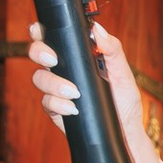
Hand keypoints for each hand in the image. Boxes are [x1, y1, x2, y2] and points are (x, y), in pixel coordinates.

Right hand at [27, 17, 146, 162]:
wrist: (125, 133)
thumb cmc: (125, 101)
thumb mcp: (123, 73)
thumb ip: (112, 50)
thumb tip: (97, 29)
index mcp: (76, 56)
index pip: (53, 38)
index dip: (41, 31)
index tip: (41, 30)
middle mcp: (63, 70)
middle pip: (37, 53)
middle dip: (38, 52)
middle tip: (52, 59)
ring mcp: (57, 90)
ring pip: (39, 78)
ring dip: (52, 83)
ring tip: (74, 92)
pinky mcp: (56, 109)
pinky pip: (47, 102)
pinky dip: (58, 104)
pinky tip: (73, 109)